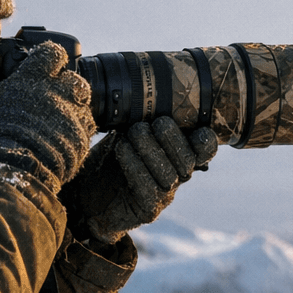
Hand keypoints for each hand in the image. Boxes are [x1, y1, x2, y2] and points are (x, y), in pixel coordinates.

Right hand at [0, 41, 95, 188]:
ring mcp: (73, 113)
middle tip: (57, 94)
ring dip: (74, 107)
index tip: (48, 61)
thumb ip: (6, 86)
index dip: (51, 55)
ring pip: (84, 102)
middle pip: (75, 77)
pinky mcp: (82, 136)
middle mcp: (59, 91)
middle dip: (68, 83)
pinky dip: (77, 129)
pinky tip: (65, 136)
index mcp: (34, 77)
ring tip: (61, 117)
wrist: (17, 164)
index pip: (51, 52)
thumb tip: (8, 84)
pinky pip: (86, 127)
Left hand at [62, 116, 218, 242]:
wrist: (87, 194)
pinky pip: (149, 188)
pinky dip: (135, 165)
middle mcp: (176, 174)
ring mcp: (164, 194)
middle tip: (155, 123)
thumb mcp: (122, 130)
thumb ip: (135, 113)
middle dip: (173, 138)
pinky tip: (121, 150)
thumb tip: (133, 83)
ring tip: (132, 133)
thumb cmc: (108, 158)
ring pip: (170, 173)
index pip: (205, 149)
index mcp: (177, 153)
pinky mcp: (148, 209)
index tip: (196, 128)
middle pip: (189, 159)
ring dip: (151, 149)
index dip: (206, 140)